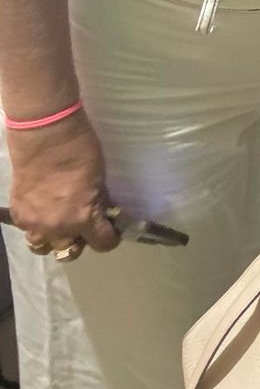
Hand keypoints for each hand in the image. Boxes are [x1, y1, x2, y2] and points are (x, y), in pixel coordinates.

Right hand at [5, 111, 119, 254]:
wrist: (46, 137)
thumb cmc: (80, 151)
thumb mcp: (100, 179)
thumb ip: (98, 202)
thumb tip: (101, 212)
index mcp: (83, 219)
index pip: (102, 243)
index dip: (109, 238)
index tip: (111, 231)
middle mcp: (57, 229)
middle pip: (70, 251)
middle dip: (80, 239)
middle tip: (84, 225)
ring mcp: (35, 224)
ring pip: (44, 247)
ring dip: (54, 238)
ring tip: (60, 223)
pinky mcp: (19, 215)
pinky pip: (29, 230)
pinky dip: (37, 224)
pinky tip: (43, 209)